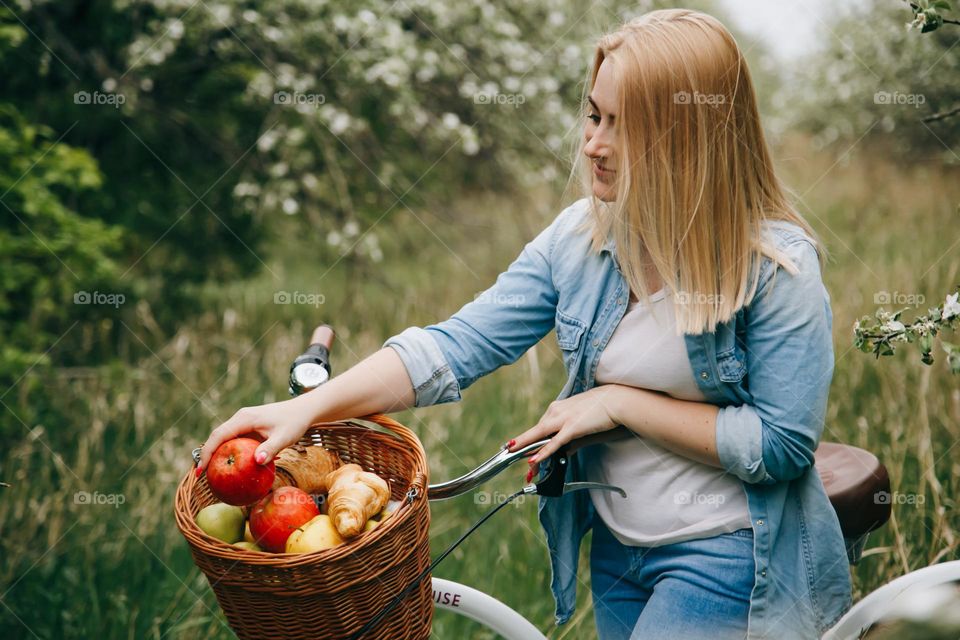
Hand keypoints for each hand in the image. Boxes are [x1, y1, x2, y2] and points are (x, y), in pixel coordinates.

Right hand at [196, 399, 312, 472]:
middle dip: (207, 455)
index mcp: (244, 418)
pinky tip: (229, 467)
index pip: (219, 435)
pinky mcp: (249, 427)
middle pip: (217, 437)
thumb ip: (270, 449)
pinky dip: (229, 452)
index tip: (201, 470)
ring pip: (224, 438)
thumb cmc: (294, 423)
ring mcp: (244, 422)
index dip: (207, 452)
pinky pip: (234, 440)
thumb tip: (257, 461)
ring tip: (212, 475)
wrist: (303, 410)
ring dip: (217, 454)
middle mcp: (240, 418)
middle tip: (202, 476)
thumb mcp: (284, 437)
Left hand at [507, 385, 622, 479]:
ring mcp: (564, 419)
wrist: (615, 400)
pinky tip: (534, 458)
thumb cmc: (600, 409)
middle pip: (535, 432)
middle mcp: (556, 411)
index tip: (518, 449)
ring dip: (526, 447)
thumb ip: (569, 436)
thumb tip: (564, 451)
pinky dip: (543, 451)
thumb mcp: (579, 421)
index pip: (539, 427)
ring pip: (539, 435)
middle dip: (522, 446)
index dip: (528, 440)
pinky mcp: (573, 427)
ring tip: (512, 456)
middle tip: (509, 455)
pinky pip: (555, 442)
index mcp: (557, 408)